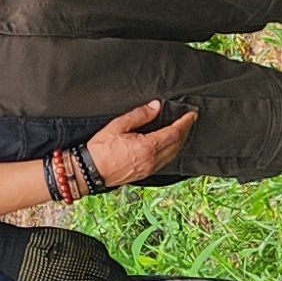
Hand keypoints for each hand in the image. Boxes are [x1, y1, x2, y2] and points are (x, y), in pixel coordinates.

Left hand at [0, 222, 138, 280]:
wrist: (13, 247)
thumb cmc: (27, 274)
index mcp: (73, 278)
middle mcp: (79, 261)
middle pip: (109, 272)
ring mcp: (78, 246)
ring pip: (105, 258)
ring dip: (115, 267)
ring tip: (119, 276)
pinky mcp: (74, 235)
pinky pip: (96, 245)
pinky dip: (104, 253)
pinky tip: (105, 259)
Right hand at [83, 99, 197, 188]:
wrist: (89, 172)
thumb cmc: (100, 148)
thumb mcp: (118, 125)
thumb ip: (139, 115)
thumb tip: (156, 107)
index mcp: (147, 147)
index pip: (174, 133)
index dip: (185, 123)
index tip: (191, 114)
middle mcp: (152, 160)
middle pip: (177, 144)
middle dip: (185, 131)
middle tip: (190, 119)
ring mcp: (150, 169)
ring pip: (173, 154)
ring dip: (180, 141)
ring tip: (183, 129)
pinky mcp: (145, 174)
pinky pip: (166, 161)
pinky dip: (172, 150)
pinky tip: (170, 144)